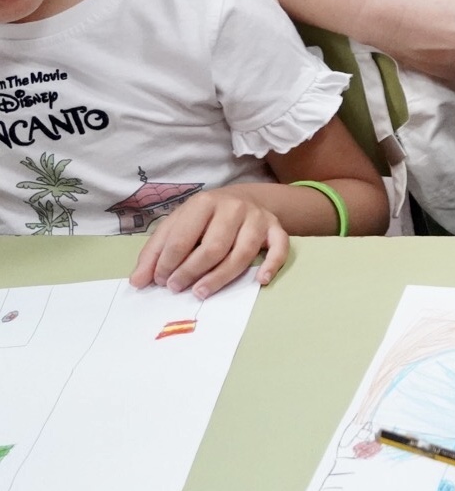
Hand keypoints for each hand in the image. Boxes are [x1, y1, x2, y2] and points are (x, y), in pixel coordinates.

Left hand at [129, 185, 287, 296]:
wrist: (243, 199)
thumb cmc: (204, 218)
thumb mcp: (176, 225)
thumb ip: (155, 252)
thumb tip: (138, 282)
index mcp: (204, 202)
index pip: (183, 238)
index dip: (167, 263)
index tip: (160, 280)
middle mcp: (234, 207)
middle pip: (213, 247)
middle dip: (191, 272)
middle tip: (176, 288)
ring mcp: (257, 218)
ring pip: (242, 253)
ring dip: (220, 277)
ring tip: (201, 292)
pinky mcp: (276, 229)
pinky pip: (279, 249)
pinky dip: (271, 265)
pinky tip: (259, 281)